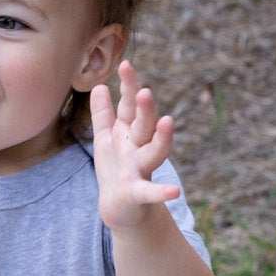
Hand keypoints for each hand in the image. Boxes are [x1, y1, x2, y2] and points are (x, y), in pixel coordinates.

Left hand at [91, 61, 180, 232]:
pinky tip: (175, 192)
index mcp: (129, 135)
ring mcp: (141, 170)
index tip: (125, 64)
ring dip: (161, 138)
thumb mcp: (107, 141)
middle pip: (144, 125)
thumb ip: (104, 115)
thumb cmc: (115, 172)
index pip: (130, 107)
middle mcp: (139, 149)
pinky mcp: (139, 193)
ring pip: (154, 152)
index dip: (129, 87)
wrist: (120, 211)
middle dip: (145, 109)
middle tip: (145, 91)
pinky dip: (163, 192)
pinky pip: (151, 192)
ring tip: (168, 122)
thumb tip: (100, 86)